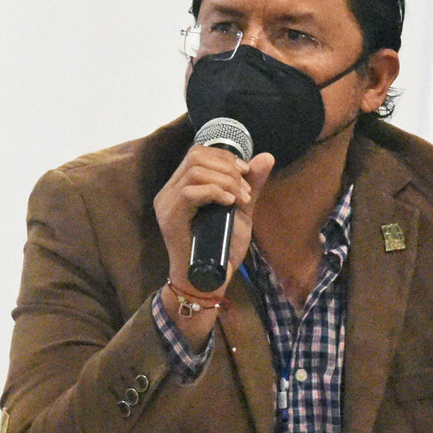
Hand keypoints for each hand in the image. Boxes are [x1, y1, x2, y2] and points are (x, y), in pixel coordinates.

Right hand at [153, 144, 274, 294]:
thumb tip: (266, 156)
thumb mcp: (241, 210)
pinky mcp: (170, 218)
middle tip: (245, 191)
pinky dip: (215, 192)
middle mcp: (169, 192)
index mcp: (181, 187)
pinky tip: (230, 203)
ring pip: (195, 171)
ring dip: (225, 181)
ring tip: (241, 199)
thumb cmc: (223, 248)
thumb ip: (250, 184)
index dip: (224, 157)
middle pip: (196, 156)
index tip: (246, 173)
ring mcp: (167, 204)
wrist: (211, 279)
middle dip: (228, 168)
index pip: (197, 153)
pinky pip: (190, 192)